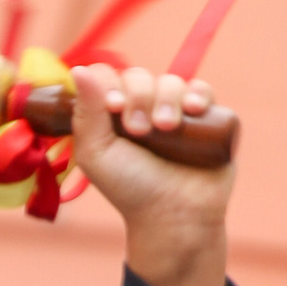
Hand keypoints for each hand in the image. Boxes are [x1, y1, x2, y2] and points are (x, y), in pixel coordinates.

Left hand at [67, 61, 231, 285]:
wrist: (173, 216)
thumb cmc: (130, 188)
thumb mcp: (97, 154)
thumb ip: (86, 112)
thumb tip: (79, 69)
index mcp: (115, 113)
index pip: (111, 78)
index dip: (111, 86)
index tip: (112, 108)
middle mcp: (145, 107)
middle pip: (141, 77)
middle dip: (139, 97)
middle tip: (139, 129)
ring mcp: (178, 111)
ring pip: (172, 82)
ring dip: (167, 98)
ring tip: (166, 127)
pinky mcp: (207, 119)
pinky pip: (204, 91)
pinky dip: (199, 94)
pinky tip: (194, 109)